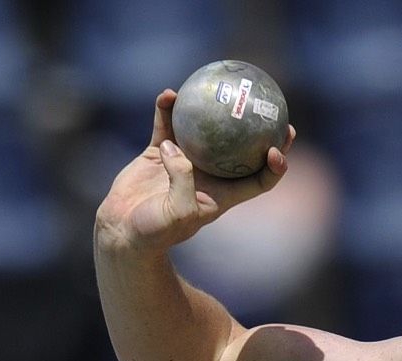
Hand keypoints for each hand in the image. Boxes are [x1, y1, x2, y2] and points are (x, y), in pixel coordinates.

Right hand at [94, 90, 295, 253]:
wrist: (123, 229)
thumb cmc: (156, 230)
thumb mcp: (177, 212)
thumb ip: (182, 180)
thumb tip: (177, 149)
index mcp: (222, 195)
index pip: (259, 181)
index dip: (275, 167)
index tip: (277, 150)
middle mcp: (208, 176)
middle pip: (241, 150)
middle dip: (258, 131)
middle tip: (269, 108)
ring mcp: (183, 162)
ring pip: (204, 131)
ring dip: (212, 111)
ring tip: (220, 88)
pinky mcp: (158, 153)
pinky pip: (166, 126)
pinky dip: (168, 110)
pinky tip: (169, 94)